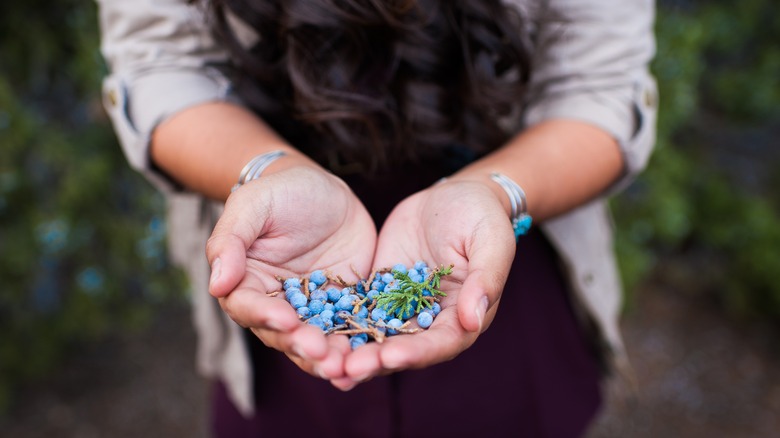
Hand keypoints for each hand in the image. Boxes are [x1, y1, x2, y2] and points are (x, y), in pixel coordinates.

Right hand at [206, 166, 376, 380]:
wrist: (326, 189)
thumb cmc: (280, 191)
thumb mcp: (253, 205)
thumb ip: (231, 240)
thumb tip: (217, 283)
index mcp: (247, 283)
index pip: (248, 306)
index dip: (265, 315)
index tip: (285, 320)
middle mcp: (276, 304)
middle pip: (283, 333)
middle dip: (301, 344)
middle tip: (321, 352)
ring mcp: (311, 309)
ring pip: (316, 339)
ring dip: (328, 356)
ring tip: (344, 366)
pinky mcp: (343, 307)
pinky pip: (349, 329)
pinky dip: (356, 345)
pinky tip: (369, 357)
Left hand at [340, 178, 516, 384]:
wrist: (454, 195)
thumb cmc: (481, 216)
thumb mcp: (490, 240)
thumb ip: (485, 279)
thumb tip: (473, 320)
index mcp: (463, 316)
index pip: (441, 343)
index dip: (416, 352)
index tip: (390, 357)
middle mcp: (431, 320)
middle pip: (404, 348)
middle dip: (376, 361)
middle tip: (348, 370)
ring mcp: (402, 307)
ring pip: (376, 336)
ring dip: (353, 352)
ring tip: (326, 366)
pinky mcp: (379, 291)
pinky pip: (358, 310)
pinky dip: (339, 324)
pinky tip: (313, 333)